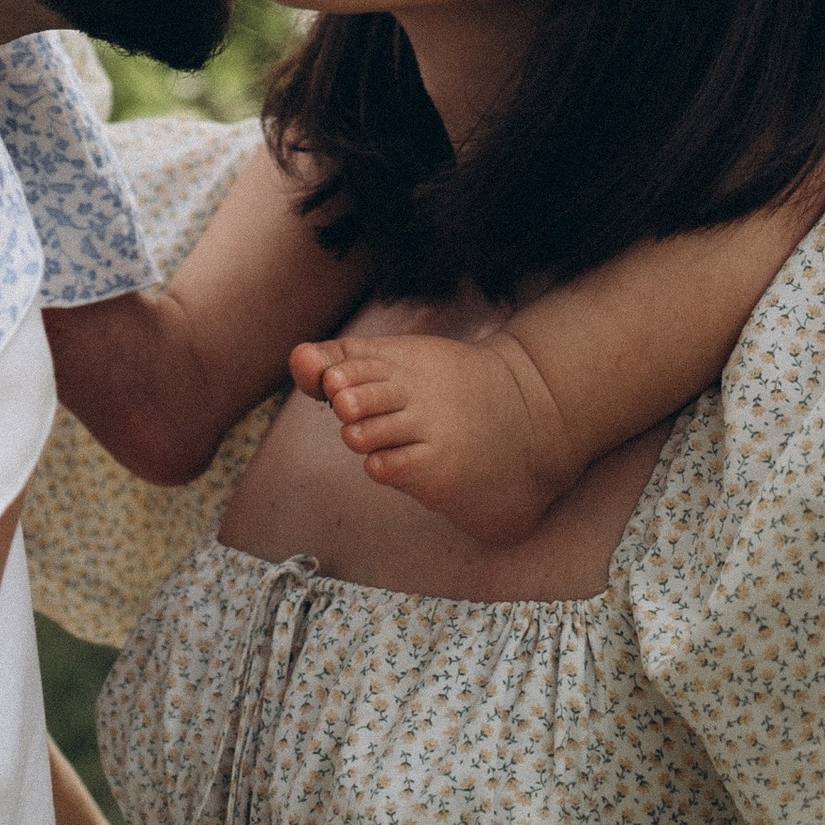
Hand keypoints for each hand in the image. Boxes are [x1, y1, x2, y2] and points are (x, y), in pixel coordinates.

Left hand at [291, 326, 576, 546]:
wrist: (527, 419)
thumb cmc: (449, 392)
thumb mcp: (405, 363)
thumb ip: (347, 359)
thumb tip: (297, 358)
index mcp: (405, 358)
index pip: (346, 361)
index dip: (329, 374)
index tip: (335, 382)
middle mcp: (415, 388)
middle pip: (349, 395)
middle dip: (342, 403)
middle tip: (353, 407)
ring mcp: (428, 426)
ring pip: (360, 434)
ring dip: (358, 437)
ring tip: (381, 436)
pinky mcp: (437, 465)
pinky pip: (384, 467)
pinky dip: (379, 464)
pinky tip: (397, 459)